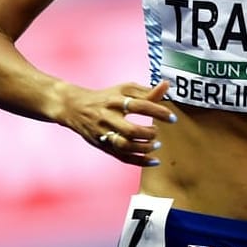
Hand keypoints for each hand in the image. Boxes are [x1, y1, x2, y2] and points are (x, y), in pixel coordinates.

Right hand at [62, 80, 176, 166]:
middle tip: (157, 131)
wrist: (75, 107)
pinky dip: (139, 161)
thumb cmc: (106, 97)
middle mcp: (108, 118)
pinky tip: (154, 160)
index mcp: (115, 100)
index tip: (172, 117)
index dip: (158, 111)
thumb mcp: (124, 89)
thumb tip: (167, 85)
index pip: (139, 105)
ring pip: (125, 146)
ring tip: (155, 144)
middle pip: (130, 130)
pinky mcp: (103, 146)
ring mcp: (104, 134)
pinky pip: (122, 157)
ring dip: (144, 148)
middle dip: (148, 133)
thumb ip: (146, 91)